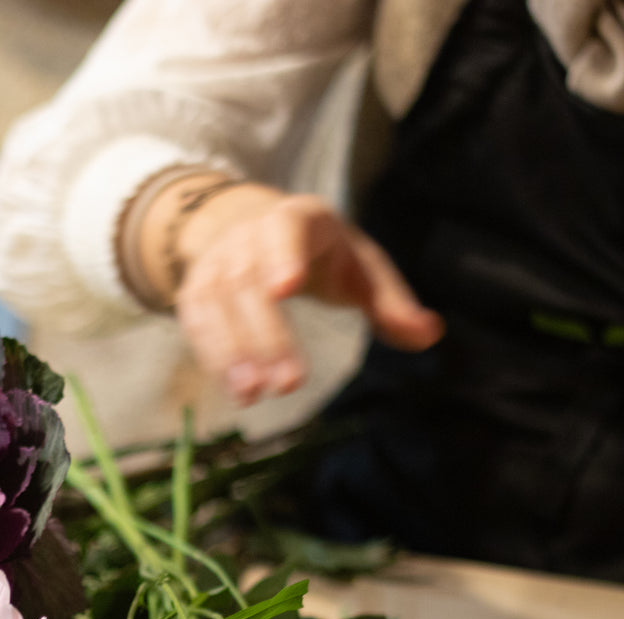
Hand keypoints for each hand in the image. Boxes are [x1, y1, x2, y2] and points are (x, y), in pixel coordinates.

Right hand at [172, 185, 442, 404]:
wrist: (250, 229)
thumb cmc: (321, 255)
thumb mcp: (360, 268)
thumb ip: (390, 303)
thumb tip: (428, 334)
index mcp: (297, 218)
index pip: (285, 230)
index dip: (283, 256)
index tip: (286, 288)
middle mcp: (247, 236)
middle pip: (249, 281)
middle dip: (267, 334)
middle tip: (288, 383)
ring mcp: (216, 262)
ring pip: (217, 304)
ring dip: (233, 352)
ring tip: (254, 395)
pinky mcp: (195, 290)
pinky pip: (198, 323)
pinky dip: (214, 356)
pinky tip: (237, 390)